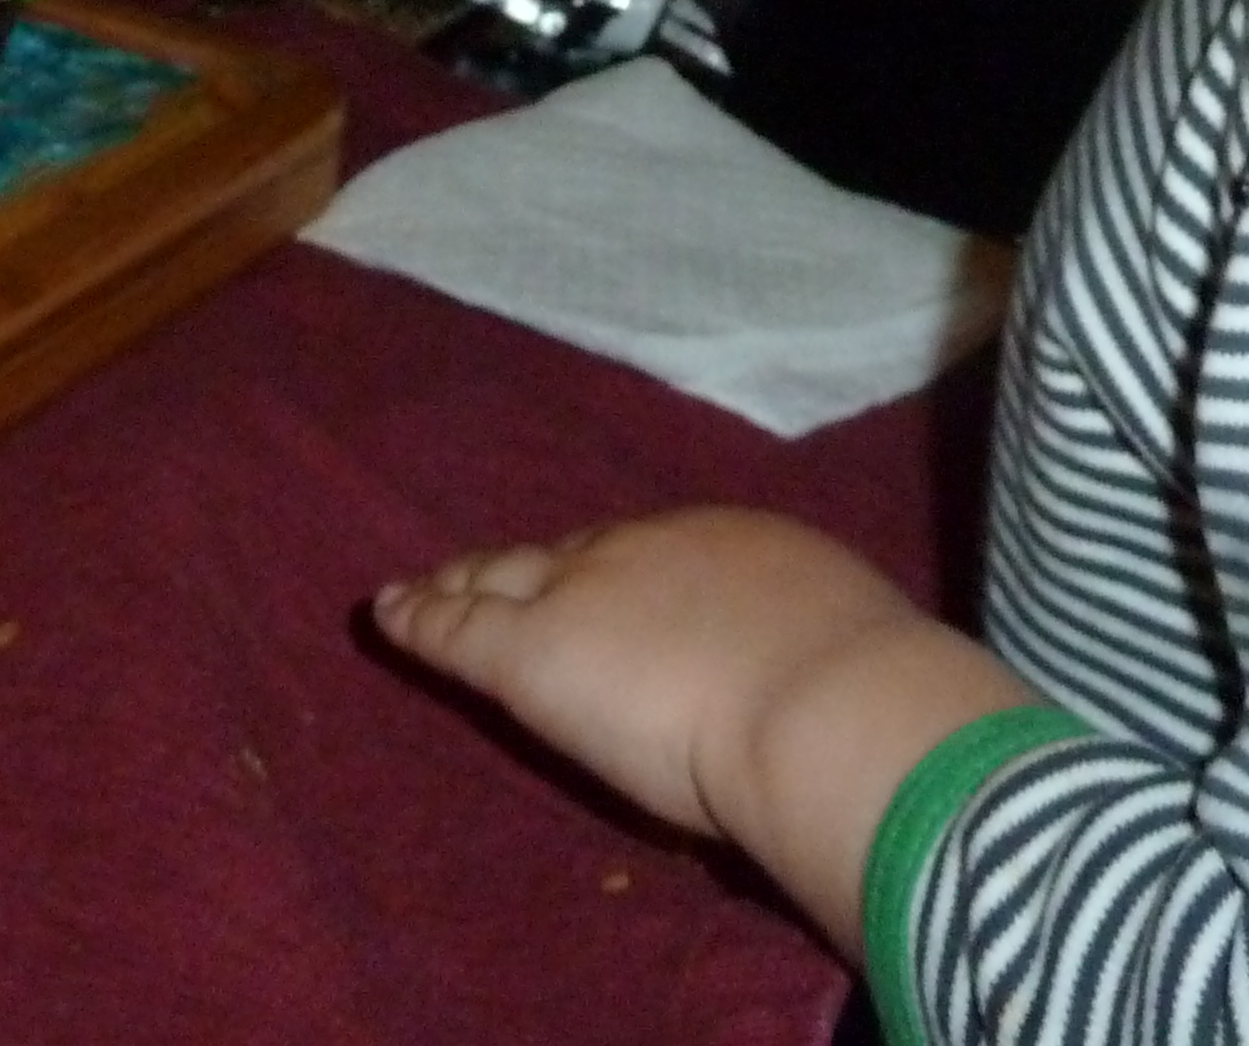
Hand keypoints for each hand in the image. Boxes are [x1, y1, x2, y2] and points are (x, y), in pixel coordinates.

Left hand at [373, 508, 1029, 949]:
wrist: (826, 702)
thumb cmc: (859, 689)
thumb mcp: (844, 644)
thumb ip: (812, 653)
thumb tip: (831, 682)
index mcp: (732, 546)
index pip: (653, 556)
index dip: (613, 569)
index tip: (600, 579)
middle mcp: (650, 551)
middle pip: (569, 552)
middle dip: (530, 565)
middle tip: (494, 571)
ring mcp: (582, 595)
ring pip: (503, 581)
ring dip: (465, 585)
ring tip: (424, 591)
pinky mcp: (529, 653)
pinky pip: (458, 630)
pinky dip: (421, 620)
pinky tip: (389, 616)